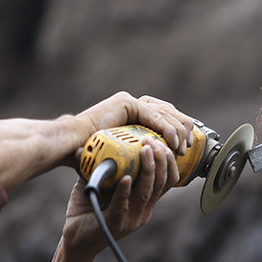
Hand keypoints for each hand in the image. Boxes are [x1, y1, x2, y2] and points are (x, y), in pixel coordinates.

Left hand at [63, 138, 178, 261]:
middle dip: (161, 159)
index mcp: (145, 200)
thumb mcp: (104, 183)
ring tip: (145, 150)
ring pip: (146, 193)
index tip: (159, 140)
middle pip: (162, 183)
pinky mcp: (114, 225)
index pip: (168, 179)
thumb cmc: (91, 208)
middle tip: (151, 141)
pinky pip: (122, 207)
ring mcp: (131, 219)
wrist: (76, 240)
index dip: (169, 160)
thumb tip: (100, 138)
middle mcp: (143, 210)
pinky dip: (124, 192)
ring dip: (148, 170)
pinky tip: (126, 179)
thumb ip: (108, 165)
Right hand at [76, 92, 193, 155]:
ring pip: (165, 113)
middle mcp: (135, 104)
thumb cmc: (97, 155)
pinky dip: (167, 130)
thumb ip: (143, 151)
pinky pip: (154, 116)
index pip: (166, 115)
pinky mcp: (127, 103)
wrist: (74, 148)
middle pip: (169, 111)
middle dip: (183, 128)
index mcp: (135, 114)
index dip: (180, 128)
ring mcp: (131, 101)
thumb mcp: (128, 153)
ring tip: (181, 149)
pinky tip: (173, 142)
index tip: (187, 144)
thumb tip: (161, 160)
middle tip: (188, 146)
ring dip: (178, 131)